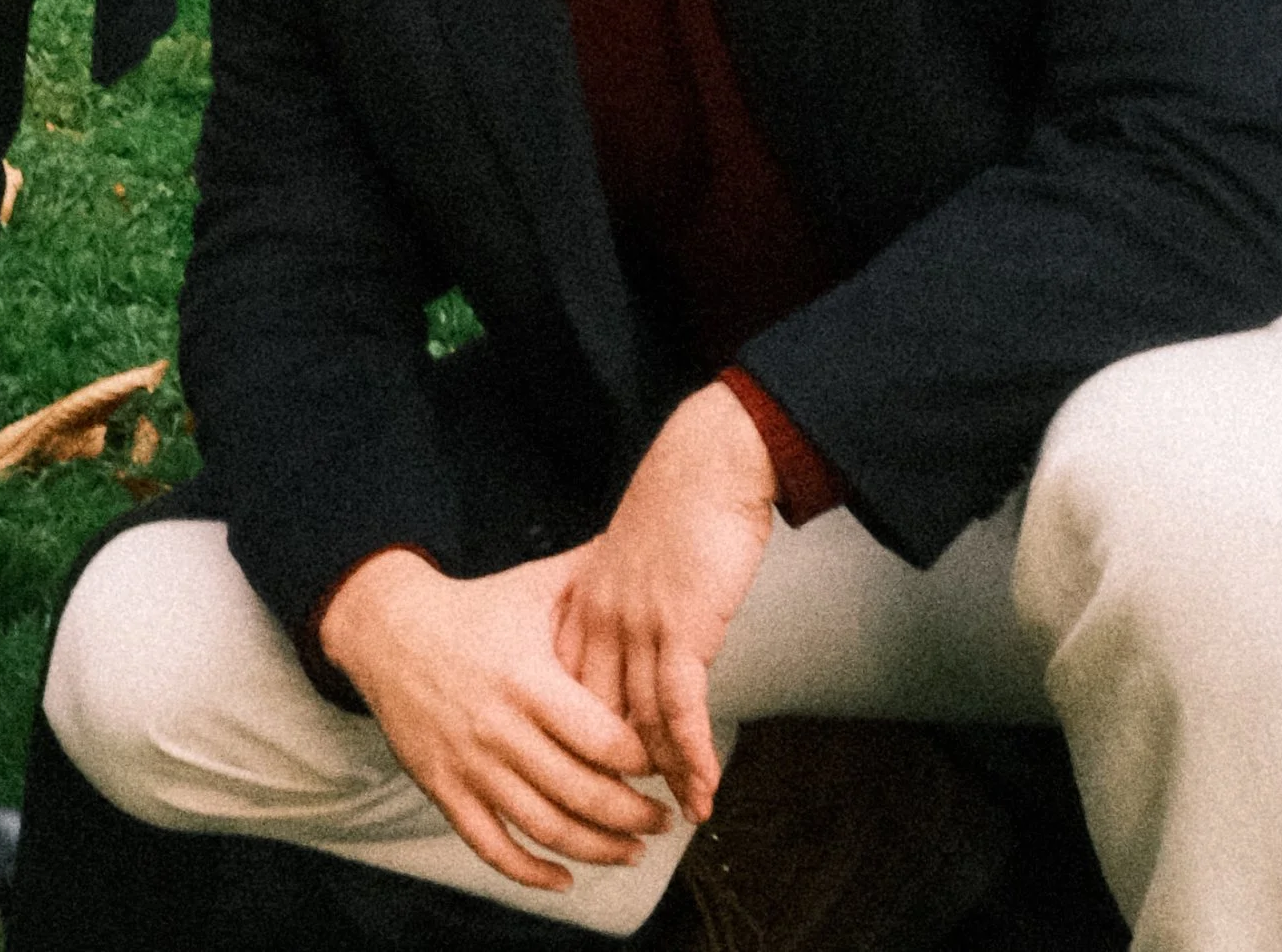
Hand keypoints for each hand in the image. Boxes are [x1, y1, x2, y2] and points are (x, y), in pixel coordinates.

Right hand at [318, 546, 665, 893]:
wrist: (390, 631)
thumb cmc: (475, 609)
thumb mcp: (531, 586)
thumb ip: (587, 575)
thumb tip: (638, 548)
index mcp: (527, 678)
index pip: (600, 737)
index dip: (642, 759)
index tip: (666, 760)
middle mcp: (499, 728)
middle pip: (580, 792)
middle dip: (633, 814)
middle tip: (663, 818)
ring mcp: (470, 765)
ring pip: (544, 827)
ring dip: (597, 849)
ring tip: (632, 850)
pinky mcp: (444, 789)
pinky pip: (491, 846)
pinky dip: (530, 872)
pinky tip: (565, 877)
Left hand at [555, 382, 775, 822]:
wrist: (709, 461)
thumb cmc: (679, 504)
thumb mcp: (633, 558)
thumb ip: (623, 598)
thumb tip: (632, 636)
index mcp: (583, 601)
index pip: (571, 689)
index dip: (581, 738)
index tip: (594, 776)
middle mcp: (601, 620)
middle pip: (599, 717)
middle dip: (615, 772)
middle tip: (634, 816)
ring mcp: (638, 628)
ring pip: (643, 723)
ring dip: (664, 778)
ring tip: (678, 818)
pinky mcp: (680, 631)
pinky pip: (682, 712)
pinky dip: (694, 758)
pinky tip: (704, 791)